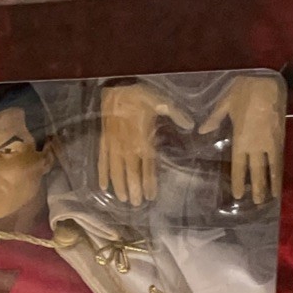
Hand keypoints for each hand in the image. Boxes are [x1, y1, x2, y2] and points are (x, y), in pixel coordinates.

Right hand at [99, 83, 193, 205]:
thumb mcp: (162, 102)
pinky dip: (102, 174)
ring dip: (119, 186)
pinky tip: (103, 186)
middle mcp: (128, 147)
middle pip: (131, 173)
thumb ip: (176, 115)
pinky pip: (102, 161)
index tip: (151, 196)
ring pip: (116, 171)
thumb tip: (190, 126)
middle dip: (134, 189)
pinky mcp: (104, 142)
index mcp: (143, 140)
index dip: (150, 182)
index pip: (148, 167)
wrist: (116, 88)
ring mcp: (114, 146)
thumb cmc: (140, 95)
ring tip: (122, 199)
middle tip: (136, 204)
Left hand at [199, 76, 282, 203]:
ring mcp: (270, 141)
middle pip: (257, 170)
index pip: (239, 166)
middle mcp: (256, 145)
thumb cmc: (244, 92)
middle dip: (256, 187)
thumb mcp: (225, 104)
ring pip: (271, 167)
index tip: (238, 194)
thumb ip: (214, 119)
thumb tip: (202, 130)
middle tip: (256, 202)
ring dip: (270, 182)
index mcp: (241, 139)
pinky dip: (279, 169)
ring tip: (270, 197)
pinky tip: (279, 178)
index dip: (238, 181)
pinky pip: (280, 157)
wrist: (268, 83)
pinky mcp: (280, 136)